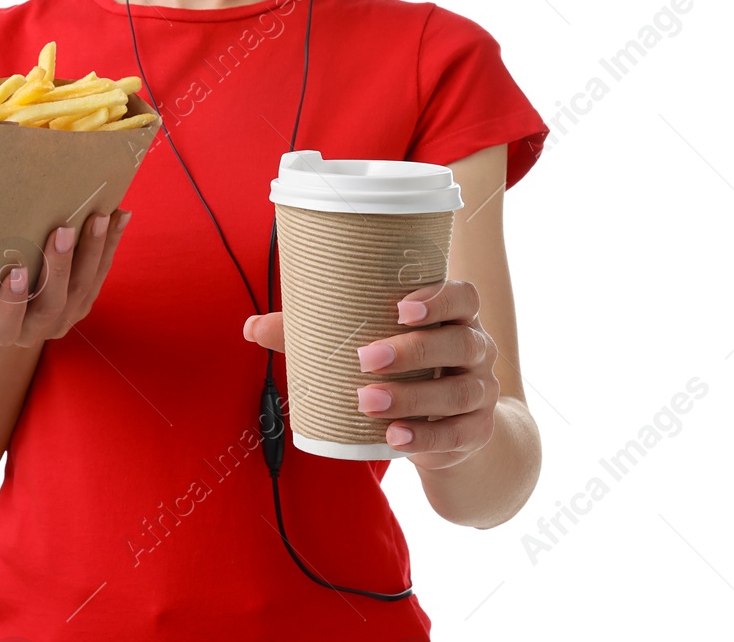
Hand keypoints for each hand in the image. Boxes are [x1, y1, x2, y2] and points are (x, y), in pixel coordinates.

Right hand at [0, 210, 132, 346]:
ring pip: (83, 288)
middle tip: (63, 230)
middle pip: (52, 303)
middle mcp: (35, 332)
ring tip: (98, 216)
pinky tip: (118, 216)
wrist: (12, 307)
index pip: (5, 324)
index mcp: (0, 331)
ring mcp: (64, 320)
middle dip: (59, 266)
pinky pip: (100, 274)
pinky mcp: (84, 303)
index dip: (10, 301)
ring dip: (92, 250)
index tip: (14, 271)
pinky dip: (109, 244)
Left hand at [242, 278, 497, 470]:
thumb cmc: (405, 369)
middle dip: (414, 349)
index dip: (439, 298)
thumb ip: (318, 333)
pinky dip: (425, 436)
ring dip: (412, 397)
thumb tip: (252, 326)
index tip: (401, 307)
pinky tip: (394, 437)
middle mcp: (476, 349)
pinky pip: (456, 434)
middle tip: (366, 358)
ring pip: (458, 390)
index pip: (464, 297)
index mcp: (455, 316)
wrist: (453, 425)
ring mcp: (480, 391)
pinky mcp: (475, 431)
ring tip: (367, 401)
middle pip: (460, 342)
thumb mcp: (372, 345)